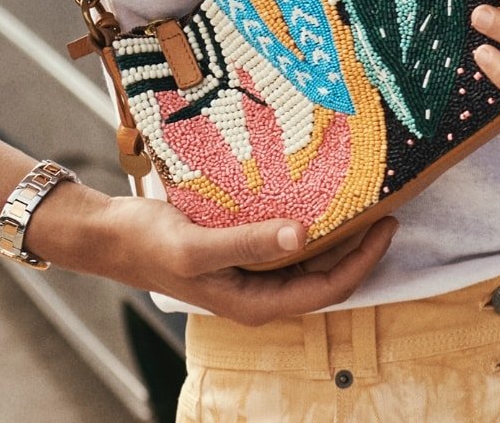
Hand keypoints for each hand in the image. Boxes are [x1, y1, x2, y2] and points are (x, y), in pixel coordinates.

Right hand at [39, 189, 397, 325]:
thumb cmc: (150, 243)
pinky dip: (309, 225)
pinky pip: (286, 243)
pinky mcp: (241, 250)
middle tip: (388, 208)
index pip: (326, 290)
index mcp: (254, 303)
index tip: (388, 225)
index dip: (362, 262)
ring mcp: (250, 272)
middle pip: (324, 277)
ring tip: (364, 200)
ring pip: (308, 260)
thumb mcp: (198, 245)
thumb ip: (250, 242)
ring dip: (337, 236)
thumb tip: (304, 236)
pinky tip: (318, 196)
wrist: (111, 234)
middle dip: (359, 250)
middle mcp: (258, 292)